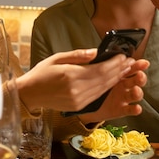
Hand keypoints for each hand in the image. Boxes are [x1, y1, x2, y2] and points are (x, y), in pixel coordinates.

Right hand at [17, 48, 144, 111]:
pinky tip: (112, 80)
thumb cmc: (41, 73)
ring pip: (103, 89)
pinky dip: (106, 87)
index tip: (122, 56)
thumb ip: (77, 55)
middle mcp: (76, 89)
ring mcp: (78, 100)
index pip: (99, 69)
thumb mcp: (56, 58)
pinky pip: (97, 96)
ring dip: (116, 79)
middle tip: (129, 62)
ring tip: (124, 70)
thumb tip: (96, 52)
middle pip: (104, 80)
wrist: (29, 94)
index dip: (114, 63)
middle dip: (119, 70)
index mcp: (70, 75)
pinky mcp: (78, 106)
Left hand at [78, 62, 148, 123]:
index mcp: (115, 72)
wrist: (77, 102)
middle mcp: (121, 85)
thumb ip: (82, 57)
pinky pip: (128, 110)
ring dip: (138, 92)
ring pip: (134, 94)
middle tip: (140, 74)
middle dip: (139, 77)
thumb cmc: (81, 81)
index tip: (135, 61)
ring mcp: (121, 97)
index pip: (127, 67)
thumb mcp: (78, 65)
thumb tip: (92, 53)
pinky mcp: (118, 109)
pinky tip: (136, 108)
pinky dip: (134, 109)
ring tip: (136, 90)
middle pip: (134, 80)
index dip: (133, 64)